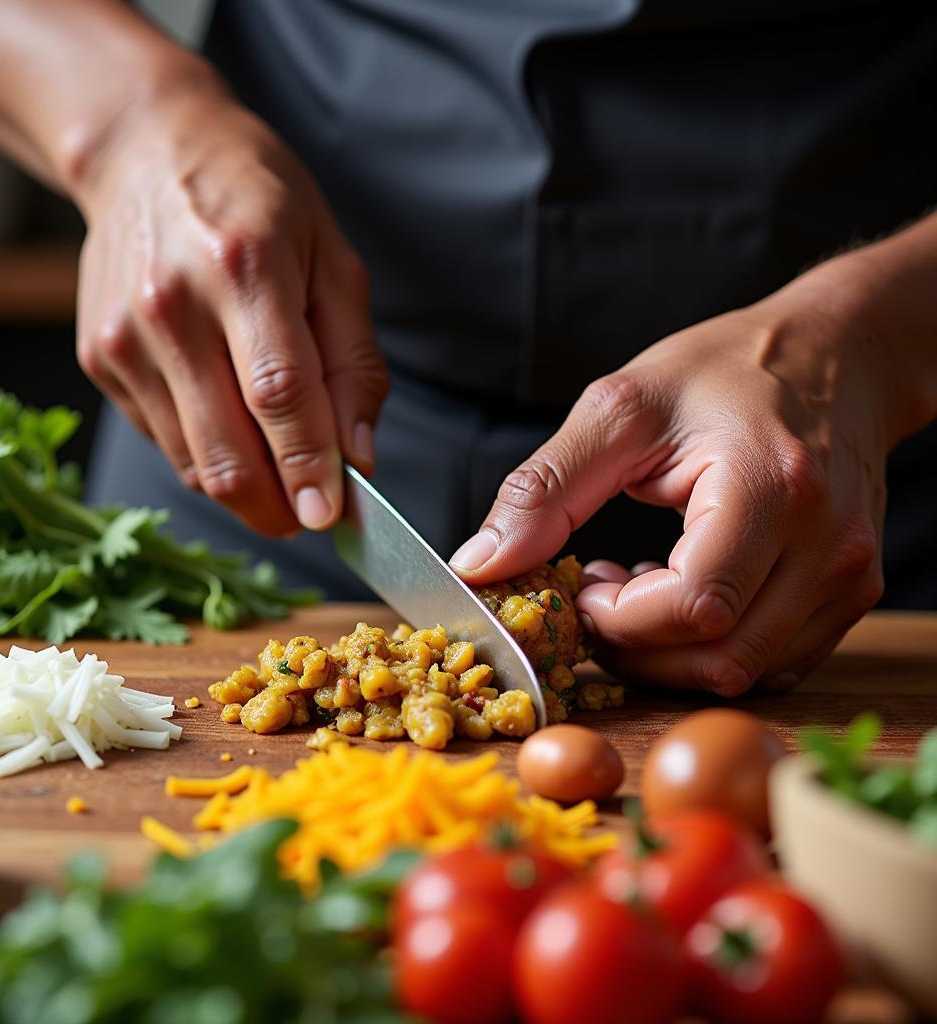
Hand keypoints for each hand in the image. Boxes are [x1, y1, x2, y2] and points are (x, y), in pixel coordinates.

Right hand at [74, 75, 387, 533]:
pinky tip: (229, 417)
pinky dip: (209, 454)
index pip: (279, 395)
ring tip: (280, 466)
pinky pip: (166, 442)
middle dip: (276, 506)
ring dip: (247, 488)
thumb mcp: (334, 261)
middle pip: (226, 451)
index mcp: (243, 267)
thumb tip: (358, 457)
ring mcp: (125, 337)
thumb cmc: (258, 200)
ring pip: (194, 463)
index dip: (308, 466)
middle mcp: (171, 306)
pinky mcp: (99, 359)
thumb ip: (354, 364)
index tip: (331, 517)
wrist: (147, 152)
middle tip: (310, 514)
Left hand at [452, 259, 902, 693]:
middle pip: (720, 658)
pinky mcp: (852, 592)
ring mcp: (849, 575)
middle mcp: (826, 544)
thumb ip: (545, 489)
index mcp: (772, 487)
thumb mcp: (622, 409)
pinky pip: (775, 662)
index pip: (691, 607)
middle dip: (635, 649)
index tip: (581, 587)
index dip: (617, 621)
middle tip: (595, 600)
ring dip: (670, 655)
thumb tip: (478, 566)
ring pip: (747, 671)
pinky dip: (712, 649)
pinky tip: (679, 594)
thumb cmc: (726, 371)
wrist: (836, 354)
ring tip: (635, 590)